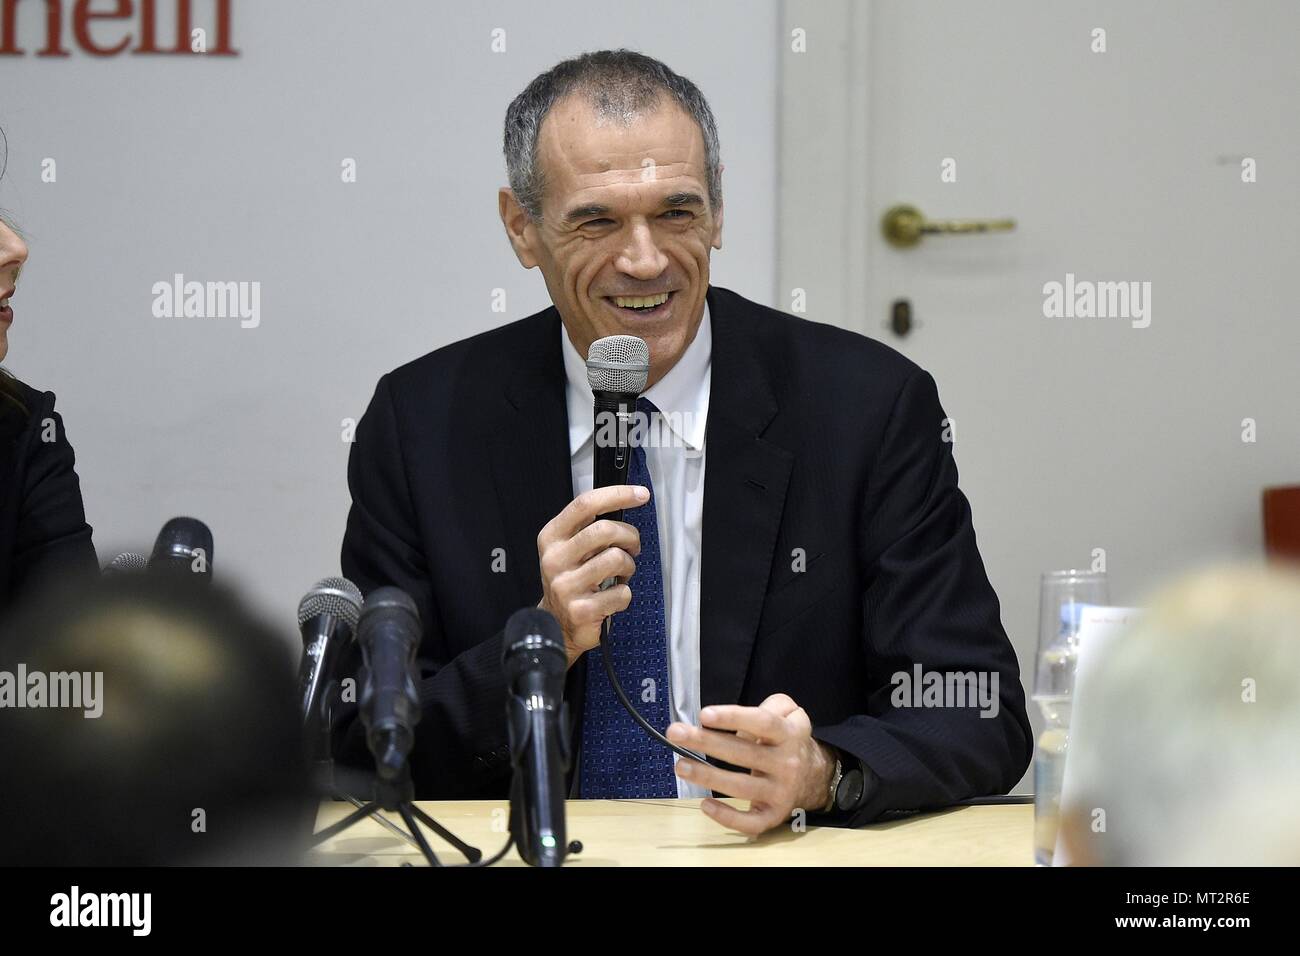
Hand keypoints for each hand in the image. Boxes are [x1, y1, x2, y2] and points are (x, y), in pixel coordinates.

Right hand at [536, 484, 648, 665]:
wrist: (556, 624)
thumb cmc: (570, 581)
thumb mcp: (569, 549)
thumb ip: (589, 527)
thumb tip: (626, 504)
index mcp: (552, 538)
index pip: (585, 505)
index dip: (616, 495)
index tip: (640, 494)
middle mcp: (555, 559)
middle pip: (604, 529)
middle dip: (629, 536)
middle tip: (632, 547)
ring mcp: (566, 585)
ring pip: (616, 558)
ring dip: (629, 566)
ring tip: (621, 574)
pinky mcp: (581, 610)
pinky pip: (621, 592)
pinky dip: (625, 594)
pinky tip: (612, 597)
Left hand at [666, 693, 837, 834]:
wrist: (815, 777)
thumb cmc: (788, 741)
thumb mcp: (790, 713)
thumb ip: (772, 705)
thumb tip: (739, 717)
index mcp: (788, 735)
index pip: (761, 722)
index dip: (732, 718)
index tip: (704, 715)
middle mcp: (786, 764)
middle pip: (743, 753)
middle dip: (706, 742)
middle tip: (675, 733)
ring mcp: (780, 792)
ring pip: (741, 787)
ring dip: (707, 777)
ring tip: (680, 766)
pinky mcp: (774, 815)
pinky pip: (750, 822)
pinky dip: (727, 817)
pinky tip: (705, 805)